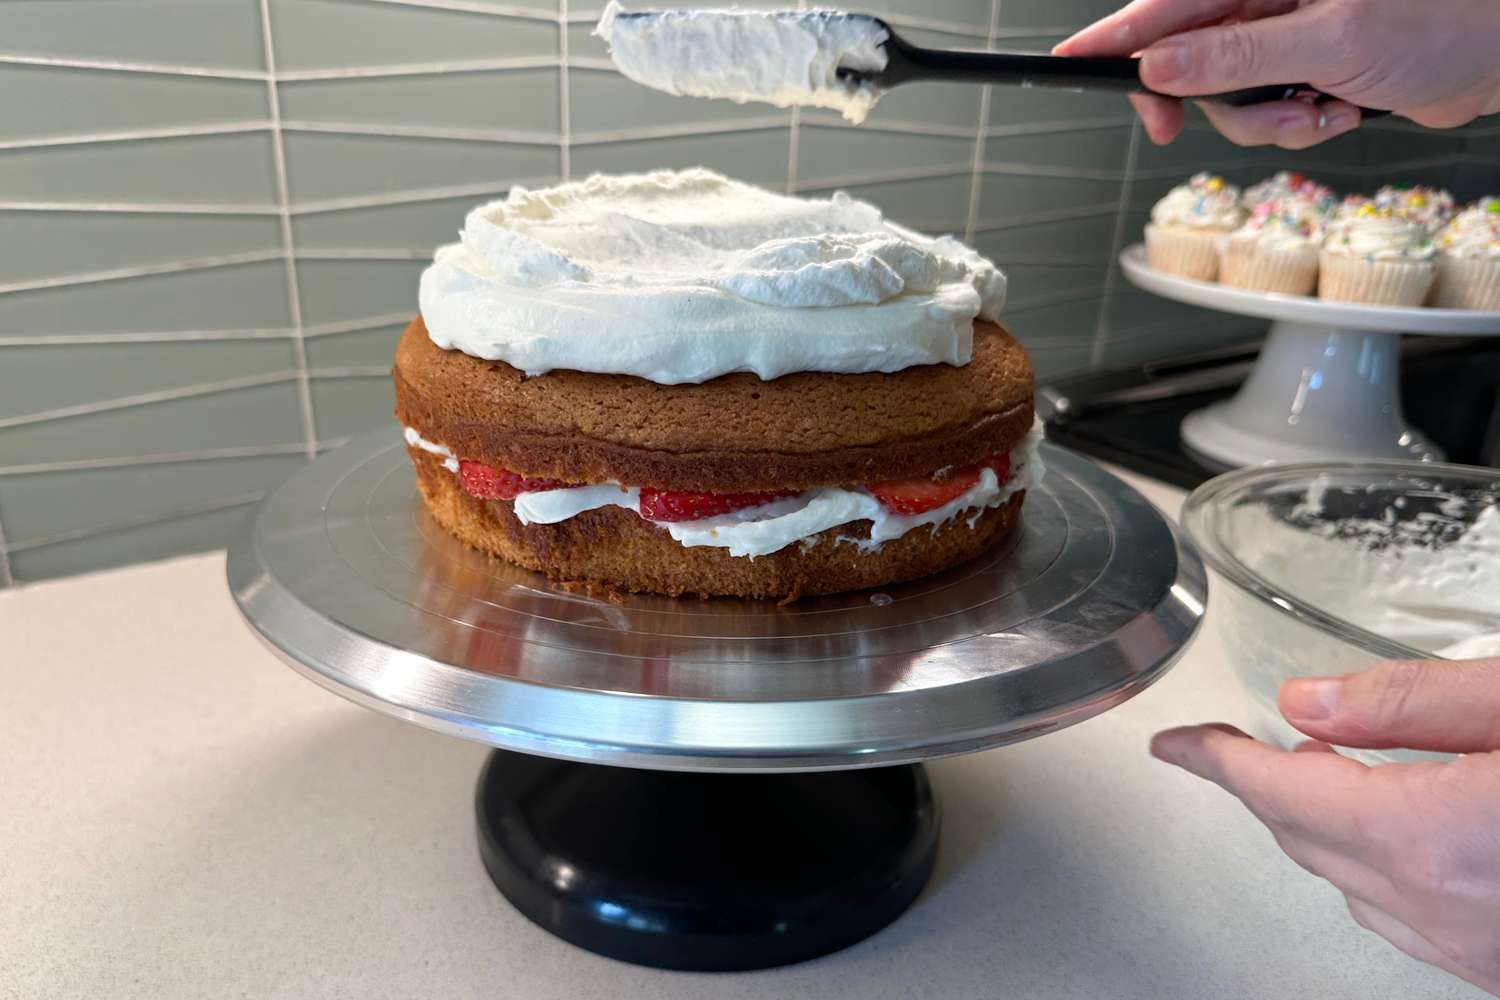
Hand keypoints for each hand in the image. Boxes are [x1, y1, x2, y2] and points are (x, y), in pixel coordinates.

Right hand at [1054, 0, 1499, 147]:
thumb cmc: (1445, 18)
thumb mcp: (1330, 39)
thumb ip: (1236, 56)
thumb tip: (1161, 68)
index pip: (1166, 5)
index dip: (1114, 39)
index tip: (1067, 62)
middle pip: (1187, 59)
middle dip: (1205, 101)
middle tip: (1179, 131)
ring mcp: (1287, 32)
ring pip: (1228, 97)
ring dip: (1267, 121)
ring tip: (1321, 108)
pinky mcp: (1307, 65)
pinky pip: (1268, 111)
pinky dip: (1297, 124)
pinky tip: (1339, 108)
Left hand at [1153, 658, 1499, 995]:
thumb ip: (1409, 702)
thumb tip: (1309, 701)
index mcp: (1431, 836)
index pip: (1279, 791)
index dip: (1214, 759)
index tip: (1174, 745)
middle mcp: (1446, 910)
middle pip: (1307, 841)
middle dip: (1257, 785)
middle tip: (1226, 747)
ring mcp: (1478, 951)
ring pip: (1354, 891)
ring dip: (1317, 829)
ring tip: (1312, 774)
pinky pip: (1411, 927)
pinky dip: (1376, 875)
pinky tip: (1393, 843)